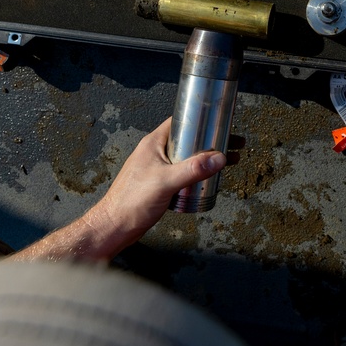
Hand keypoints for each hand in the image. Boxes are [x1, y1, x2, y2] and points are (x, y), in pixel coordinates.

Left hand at [86, 118, 225, 252]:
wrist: (115, 227)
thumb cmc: (131, 202)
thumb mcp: (166, 182)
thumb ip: (193, 169)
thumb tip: (218, 158)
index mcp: (153, 144)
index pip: (179, 122)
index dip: (199, 119)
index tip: (218, 121)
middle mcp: (156, 153)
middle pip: (188, 140)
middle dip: (210, 141)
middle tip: (231, 142)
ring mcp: (158, 168)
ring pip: (187, 157)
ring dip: (206, 158)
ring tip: (228, 160)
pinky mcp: (160, 183)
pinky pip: (183, 172)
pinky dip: (198, 172)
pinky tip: (208, 180)